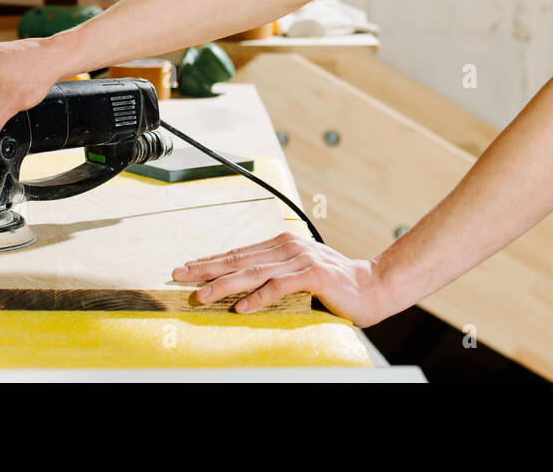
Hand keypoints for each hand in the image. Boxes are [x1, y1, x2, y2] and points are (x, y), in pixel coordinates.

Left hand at [173, 231, 389, 327]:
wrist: (373, 286)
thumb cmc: (335, 286)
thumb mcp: (299, 275)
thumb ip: (275, 275)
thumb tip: (241, 287)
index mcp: (283, 245)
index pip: (239, 253)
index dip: (211, 260)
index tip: (185, 267)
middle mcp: (289, 247)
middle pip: (239, 259)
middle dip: (206, 267)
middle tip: (179, 275)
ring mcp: (301, 259)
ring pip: (254, 272)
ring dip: (224, 284)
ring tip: (201, 294)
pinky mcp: (313, 275)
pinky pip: (280, 286)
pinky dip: (259, 297)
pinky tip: (241, 307)